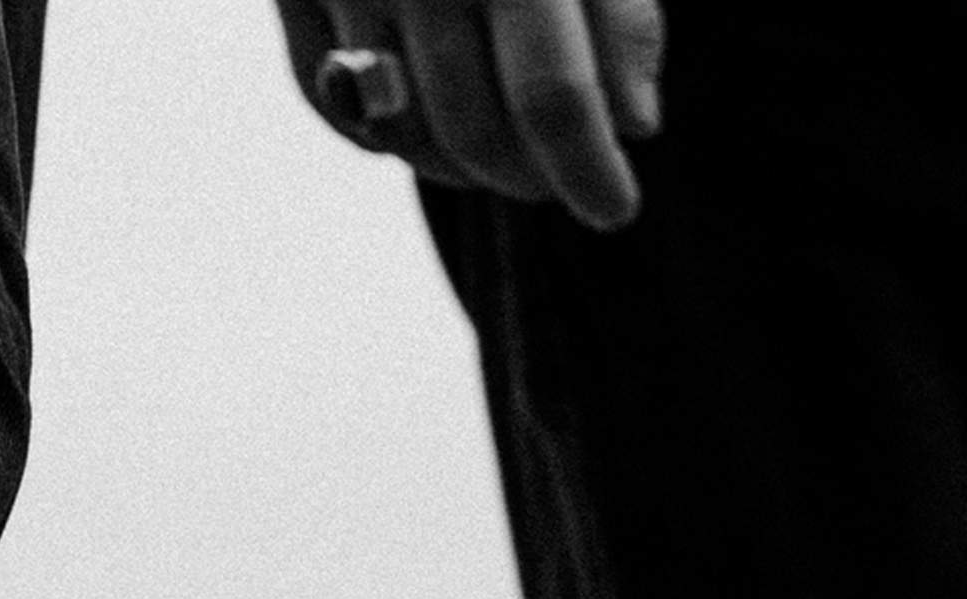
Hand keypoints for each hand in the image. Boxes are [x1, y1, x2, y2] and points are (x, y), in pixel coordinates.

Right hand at [275, 0, 664, 233]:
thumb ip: (618, 3)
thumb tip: (637, 123)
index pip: (552, 94)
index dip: (586, 170)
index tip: (616, 209)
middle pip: (476, 128)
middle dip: (530, 177)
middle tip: (565, 182)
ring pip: (406, 131)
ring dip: (463, 169)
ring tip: (507, 161)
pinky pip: (330, 101)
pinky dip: (381, 138)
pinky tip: (427, 133)